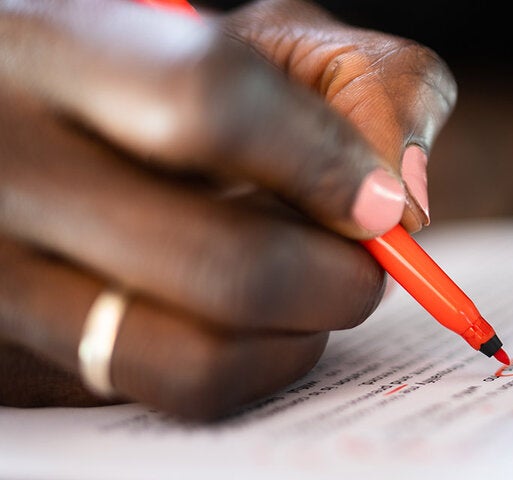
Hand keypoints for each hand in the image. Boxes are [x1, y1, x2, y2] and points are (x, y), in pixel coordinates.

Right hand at [0, 0, 455, 419]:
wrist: (50, 130)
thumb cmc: (186, 79)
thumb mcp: (274, 40)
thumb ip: (372, 83)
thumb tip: (405, 202)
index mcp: (51, 45)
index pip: (207, 106)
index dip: (327, 161)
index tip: (379, 197)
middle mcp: (5, 168)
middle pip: (226, 265)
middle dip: (341, 276)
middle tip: (363, 261)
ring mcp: (1, 280)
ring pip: (204, 359)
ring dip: (300, 336)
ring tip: (303, 287)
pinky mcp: (20, 367)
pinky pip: (180, 395)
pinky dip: (251, 367)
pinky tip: (242, 316)